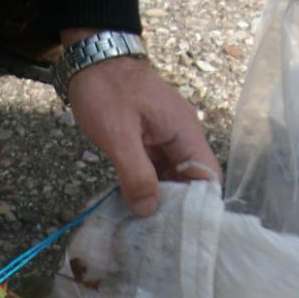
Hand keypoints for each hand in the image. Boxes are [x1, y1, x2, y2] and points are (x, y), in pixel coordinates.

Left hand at [64, 30, 221, 217]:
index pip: (207, 178)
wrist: (91, 55)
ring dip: (160, 202)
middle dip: (178, 211)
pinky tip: (134, 209)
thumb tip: (149, 210)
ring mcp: (164, 140)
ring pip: (171, 179)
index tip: (186, 235)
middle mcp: (181, 138)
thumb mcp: (118, 134)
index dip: (201, 207)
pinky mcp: (148, 142)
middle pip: (191, 183)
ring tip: (148, 233)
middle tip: (161, 242)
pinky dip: (147, 189)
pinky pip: (155, 171)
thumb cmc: (106, 89)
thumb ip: (136, 173)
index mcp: (184, 133)